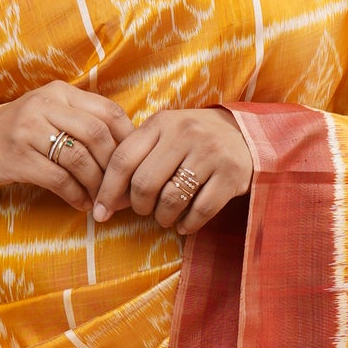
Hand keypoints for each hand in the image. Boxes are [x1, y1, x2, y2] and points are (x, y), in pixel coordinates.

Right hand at [0, 83, 132, 210]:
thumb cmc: (17, 134)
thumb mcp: (47, 114)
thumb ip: (81, 121)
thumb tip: (129, 150)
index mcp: (59, 92)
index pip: (108, 111)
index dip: (129, 139)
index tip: (136, 163)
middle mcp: (45, 104)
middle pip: (98, 134)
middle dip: (116, 166)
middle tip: (122, 189)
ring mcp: (29, 129)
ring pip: (80, 158)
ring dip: (97, 185)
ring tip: (102, 201)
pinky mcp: (17, 156)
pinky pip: (58, 179)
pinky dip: (75, 195)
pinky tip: (81, 204)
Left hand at [92, 106, 253, 235]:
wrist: (246, 135)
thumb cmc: (193, 140)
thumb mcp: (165, 136)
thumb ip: (137, 159)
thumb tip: (108, 201)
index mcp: (161, 123)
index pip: (123, 159)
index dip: (107, 190)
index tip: (101, 213)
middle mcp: (185, 133)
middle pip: (144, 183)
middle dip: (139, 206)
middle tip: (144, 210)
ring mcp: (211, 153)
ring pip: (171, 199)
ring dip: (162, 217)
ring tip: (165, 217)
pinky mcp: (232, 174)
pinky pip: (200, 211)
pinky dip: (187, 225)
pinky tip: (185, 223)